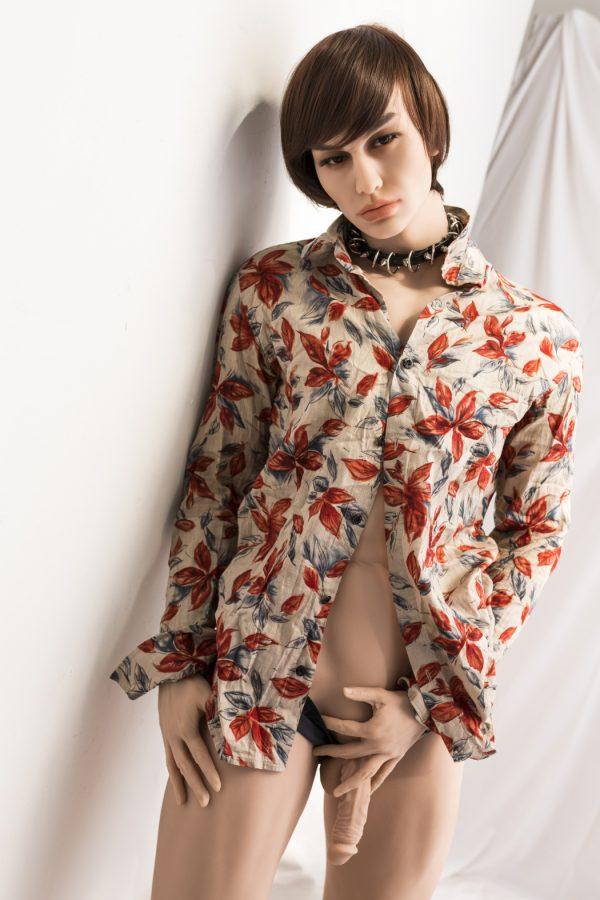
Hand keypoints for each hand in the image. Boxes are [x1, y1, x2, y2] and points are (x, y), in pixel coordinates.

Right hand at [157, 674, 221, 807]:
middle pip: (185, 766)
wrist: (169, 674)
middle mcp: (173, 736)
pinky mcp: (164, 733)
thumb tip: (237, 724)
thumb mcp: (206, 693)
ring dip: (180, 784)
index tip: (219, 787)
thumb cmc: (192, 682)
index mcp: (186, 728)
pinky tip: (176, 780)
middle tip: (207, 803)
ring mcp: (167, 736)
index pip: (199, 755)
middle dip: (196, 784)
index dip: (209, 771)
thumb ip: (217, 710)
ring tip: (183, 803)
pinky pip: (168, 757)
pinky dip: (172, 771)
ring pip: (173, 765)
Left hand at [313, 685, 427, 795]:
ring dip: (350, 782)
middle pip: (350, 753)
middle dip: (331, 752)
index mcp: (372, 731)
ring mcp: (388, 754)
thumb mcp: (381, 695)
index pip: (345, 728)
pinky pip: (383, 774)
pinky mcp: (396, 757)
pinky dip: (374, 784)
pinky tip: (366, 793)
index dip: (331, 722)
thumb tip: (342, 690)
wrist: (426, 711)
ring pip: (365, 773)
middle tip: (315, 753)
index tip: (321, 718)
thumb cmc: (402, 701)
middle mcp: (378, 746)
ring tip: (336, 792)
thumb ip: (361, 693)